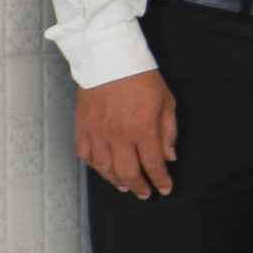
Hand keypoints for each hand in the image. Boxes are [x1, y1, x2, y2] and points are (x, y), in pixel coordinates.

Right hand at [74, 69, 177, 198]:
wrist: (108, 58)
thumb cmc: (140, 77)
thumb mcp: (166, 102)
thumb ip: (169, 132)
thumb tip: (169, 156)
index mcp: (143, 130)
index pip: (153, 165)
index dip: (161, 181)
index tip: (165, 188)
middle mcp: (119, 136)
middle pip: (128, 173)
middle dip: (139, 187)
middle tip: (145, 193)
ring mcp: (98, 133)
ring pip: (105, 168)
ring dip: (116, 181)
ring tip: (124, 186)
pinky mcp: (82, 127)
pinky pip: (86, 155)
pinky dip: (95, 166)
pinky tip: (103, 169)